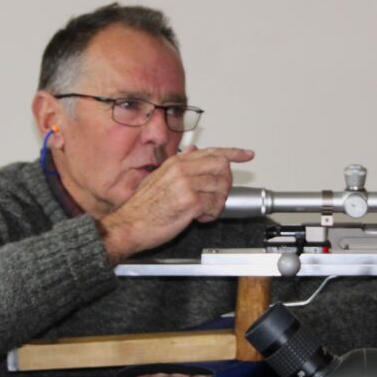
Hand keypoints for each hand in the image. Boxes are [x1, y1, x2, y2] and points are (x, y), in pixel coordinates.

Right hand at [99, 146, 254, 262]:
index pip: (212, 151)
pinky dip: (212, 214)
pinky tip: (200, 217)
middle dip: (226, 183)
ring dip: (218, 202)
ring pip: (221, 187)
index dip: (234, 153)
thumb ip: (180, 165)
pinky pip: (215, 204)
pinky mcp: (189, 201)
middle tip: (216, 196)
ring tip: (204, 210)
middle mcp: (181, 169)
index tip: (246, 155)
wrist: (129, 225)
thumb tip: (195, 152)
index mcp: (176, 163)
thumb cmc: (143, 207)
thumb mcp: (159, 178)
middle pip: (222, 166)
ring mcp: (186, 184)